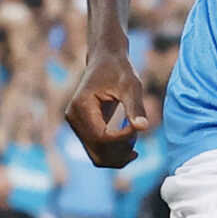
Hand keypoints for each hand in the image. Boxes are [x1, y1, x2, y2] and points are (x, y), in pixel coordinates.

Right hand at [62, 44, 148, 166]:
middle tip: (138, 133)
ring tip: (134, 137)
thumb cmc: (119, 70)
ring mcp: (76, 125)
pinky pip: (98, 151)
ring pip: (97, 156)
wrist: (105, 61)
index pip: (102, 137)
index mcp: (82, 107)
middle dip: (122, 150)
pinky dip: (115, 154)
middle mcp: (74, 118)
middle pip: (98, 151)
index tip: (139, 125)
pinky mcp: (83, 129)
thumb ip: (135, 107)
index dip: (123, 139)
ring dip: (119, 154)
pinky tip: (131, 146)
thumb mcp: (131, 86)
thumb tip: (143, 127)